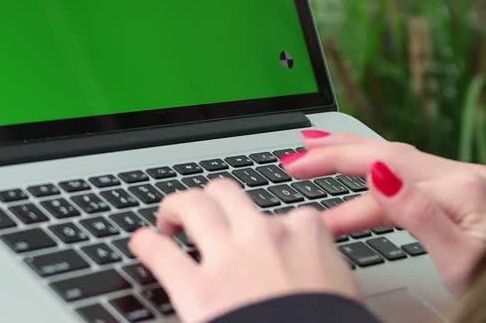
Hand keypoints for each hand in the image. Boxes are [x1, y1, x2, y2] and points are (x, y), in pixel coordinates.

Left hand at [129, 178, 360, 322]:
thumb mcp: (343, 291)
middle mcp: (264, 234)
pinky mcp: (196, 288)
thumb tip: (319, 279)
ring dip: (177, 207)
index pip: (287, 214)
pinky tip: (142, 243)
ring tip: (169, 220)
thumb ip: (324, 271)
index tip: (267, 241)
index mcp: (307, 233)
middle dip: (212, 200)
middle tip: (204, 215)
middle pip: (228, 193)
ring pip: (193, 204)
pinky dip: (146, 243)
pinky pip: (159, 252)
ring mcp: (228, 257)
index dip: (273, 228)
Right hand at [281, 131, 485, 293]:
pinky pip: (414, 175)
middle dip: (337, 152)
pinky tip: (364, 185)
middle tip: (294, 158)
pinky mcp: (470, 195)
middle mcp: (467, 175)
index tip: (298, 171)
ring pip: (399, 162)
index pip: (384, 168)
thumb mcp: (460, 261)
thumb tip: (380, 174)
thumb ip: (420, 216)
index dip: (337, 169)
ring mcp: (470, 182)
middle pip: (388, 152)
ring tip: (316, 159)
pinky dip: (380, 176)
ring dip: (354, 162)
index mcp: (463, 187)